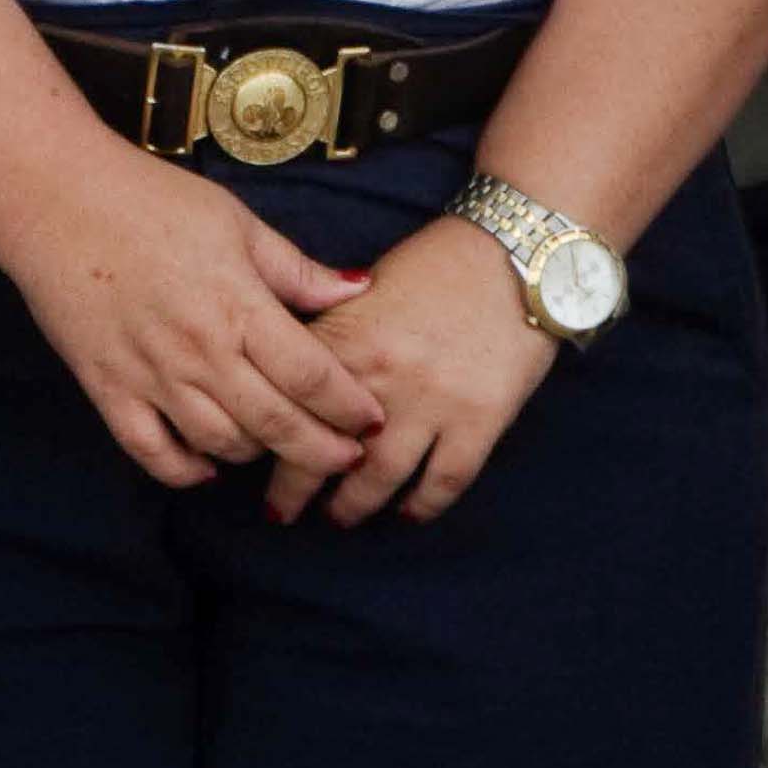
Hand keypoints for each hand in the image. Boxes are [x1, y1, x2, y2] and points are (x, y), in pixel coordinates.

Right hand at [0, 152, 383, 490]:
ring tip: (283, 448)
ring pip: (220, 444)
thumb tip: (358, 287)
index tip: (372, 422)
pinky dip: (185, 469)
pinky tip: (209, 463)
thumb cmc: (151, 200)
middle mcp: (200, 350)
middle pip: (276, 423)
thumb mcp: (237, 223)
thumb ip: (296, 268)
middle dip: (322, 451)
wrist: (58, 198)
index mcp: (239, 304)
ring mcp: (151, 375)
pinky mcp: (108, 389)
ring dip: (259, 455)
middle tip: (348, 460)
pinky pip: (152, 452)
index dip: (349, 408)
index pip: (312, 376)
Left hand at [269, 210, 558, 526]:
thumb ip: (329, 333)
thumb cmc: (435, 265)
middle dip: (297, 490)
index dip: (264, 438)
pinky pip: (444, 481)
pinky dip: (422, 505)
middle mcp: (383, 376)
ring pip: (380, 478)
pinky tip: (408, 512)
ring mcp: (433, 402)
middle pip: (326, 452)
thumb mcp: (365, 288)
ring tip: (340, 516)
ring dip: (353, 506)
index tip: (251, 456)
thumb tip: (287, 376)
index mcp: (346, 336)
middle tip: (284, 510)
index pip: (288, 403)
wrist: (515, 251)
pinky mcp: (480, 419)